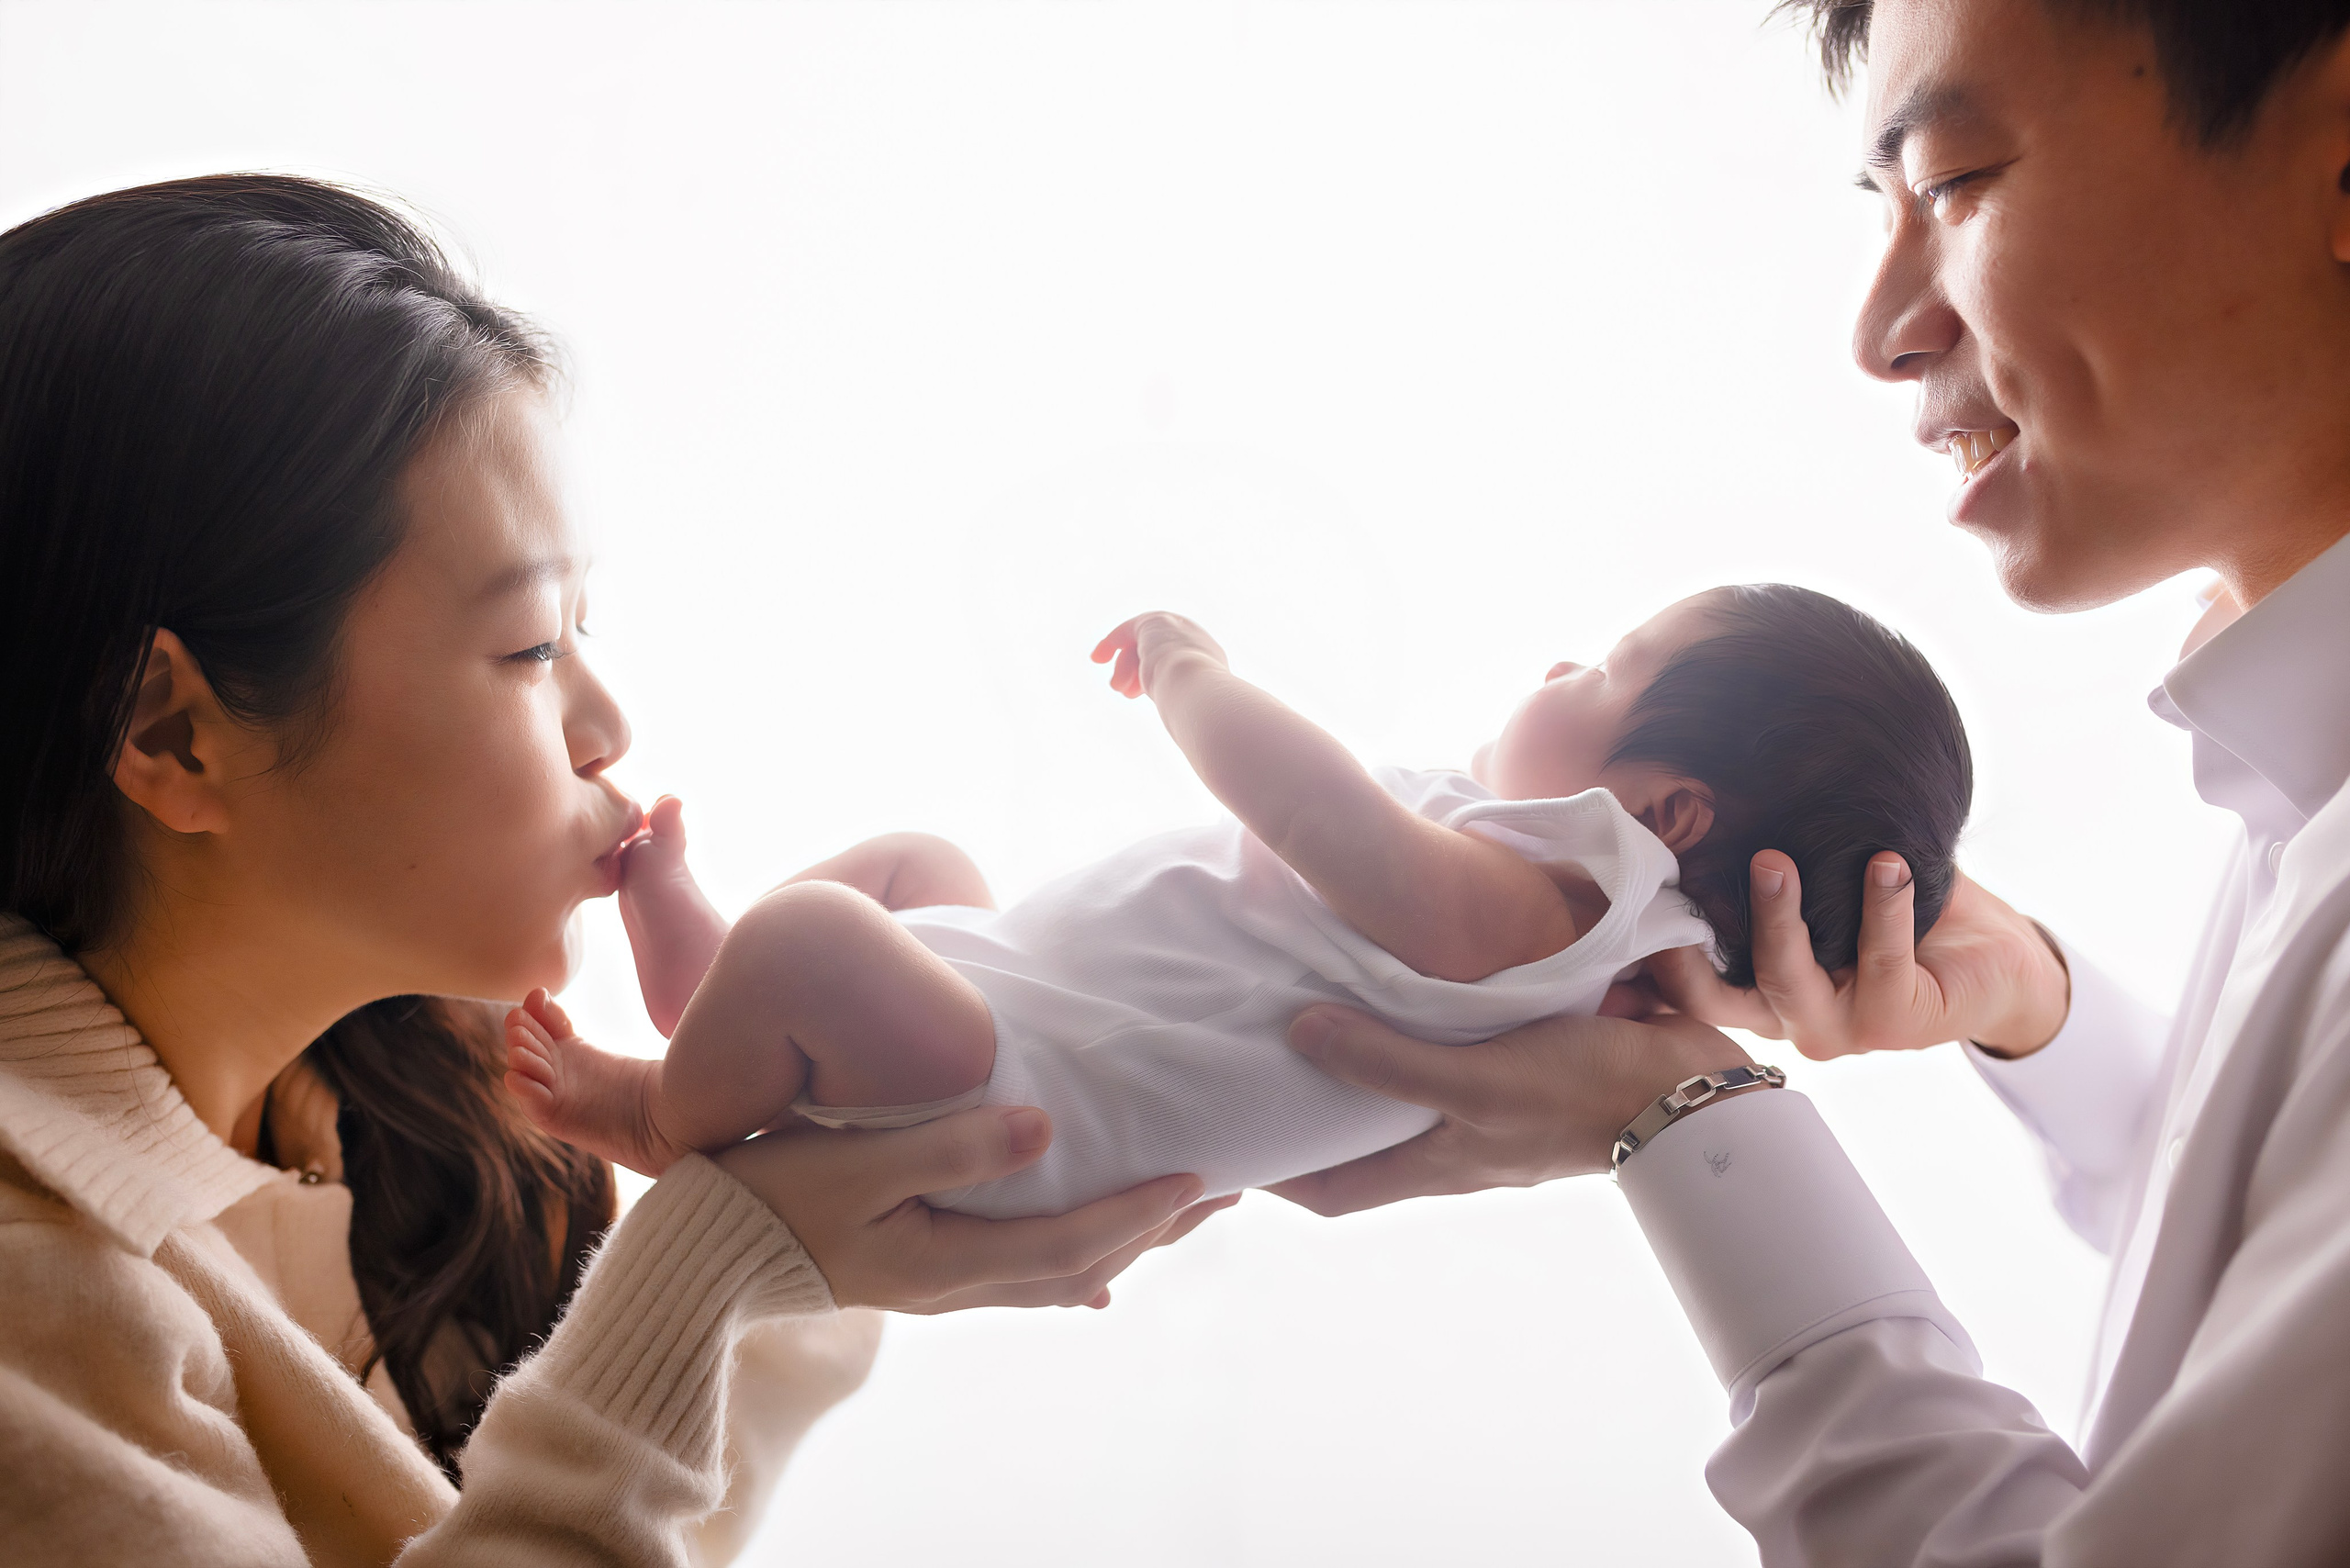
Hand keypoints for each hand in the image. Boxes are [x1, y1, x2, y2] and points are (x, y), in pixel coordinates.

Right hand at [712, 1105, 1229, 1310]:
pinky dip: (1071, 1258)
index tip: (1201, 1175)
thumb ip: (954, 1144)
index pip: (1078, 1241)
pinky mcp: (924, 1270)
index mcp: (956, 1260)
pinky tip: (1091, 1266)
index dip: (1143, 1211)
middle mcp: (962, 1284)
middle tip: (1225, 1187)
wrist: (706, 1255)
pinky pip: (1022, 1271)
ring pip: (1060, 1272)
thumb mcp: (862, 1162)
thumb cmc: (776, 1194)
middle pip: (1086, 1264)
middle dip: (1157, 1230)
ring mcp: (943, 1284)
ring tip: (1176, 1206)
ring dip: (1124, 1240)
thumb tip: (1048, 1125)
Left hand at [1091, 612, 1228, 700]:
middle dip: (1135, 670)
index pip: (1176, 660)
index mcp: (1210, 659)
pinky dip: (1111, 642)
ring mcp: (1178, 629)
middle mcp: (1196, 640)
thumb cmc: (1196, 710)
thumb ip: (1184, 707)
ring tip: (1116, 686)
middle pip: (1158, 650)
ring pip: (1142, 643)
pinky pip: (1130, 629)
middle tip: (1122, 691)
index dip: (1150, 675)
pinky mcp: (1156, 622)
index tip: (1132, 692)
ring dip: (1124, 666)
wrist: (1197, 690)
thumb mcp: (1190, 710)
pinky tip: (1098, 657)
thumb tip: (1183, 722)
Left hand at [1267, 1005, 1750, 1216]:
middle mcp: (1454, 1141)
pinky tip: (1410, 971)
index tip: (1228, 1144)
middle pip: (1365, 1135)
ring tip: (1317, 995)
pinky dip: (1427, 1020)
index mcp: (1433, 1163)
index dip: (1278, 1177)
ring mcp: (1491, 1105)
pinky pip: (1459, 1048)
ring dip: (1370, 1053)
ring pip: (1409, 1087)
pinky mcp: (1526, 1064)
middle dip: (1316, 1105)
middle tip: (1257, 1050)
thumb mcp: (1473, 1079)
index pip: (1333, 1191)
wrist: (1690, 1089)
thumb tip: (1297, 1033)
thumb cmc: (1580, 1095)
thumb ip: (1388, 1061)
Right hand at [1643, 851, 2070, 1058]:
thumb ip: (1773, 855)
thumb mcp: (1825, 880)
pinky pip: (1879, 966)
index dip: (1651, 954)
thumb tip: (1710, 777)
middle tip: (1681, 873)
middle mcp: (1786, 1017)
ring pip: (1786, 980)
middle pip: (1716, 995)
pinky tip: (1889, 865)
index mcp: (1758, 990)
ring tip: (1777, 858)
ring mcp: (1837, 1028)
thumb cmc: (1899, 909)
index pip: (1684, 986)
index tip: (1628, 896)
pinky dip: (1881, 910)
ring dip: (1778, 918)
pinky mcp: (1895, 1025)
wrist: (1998, 958)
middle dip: (1694, 942)